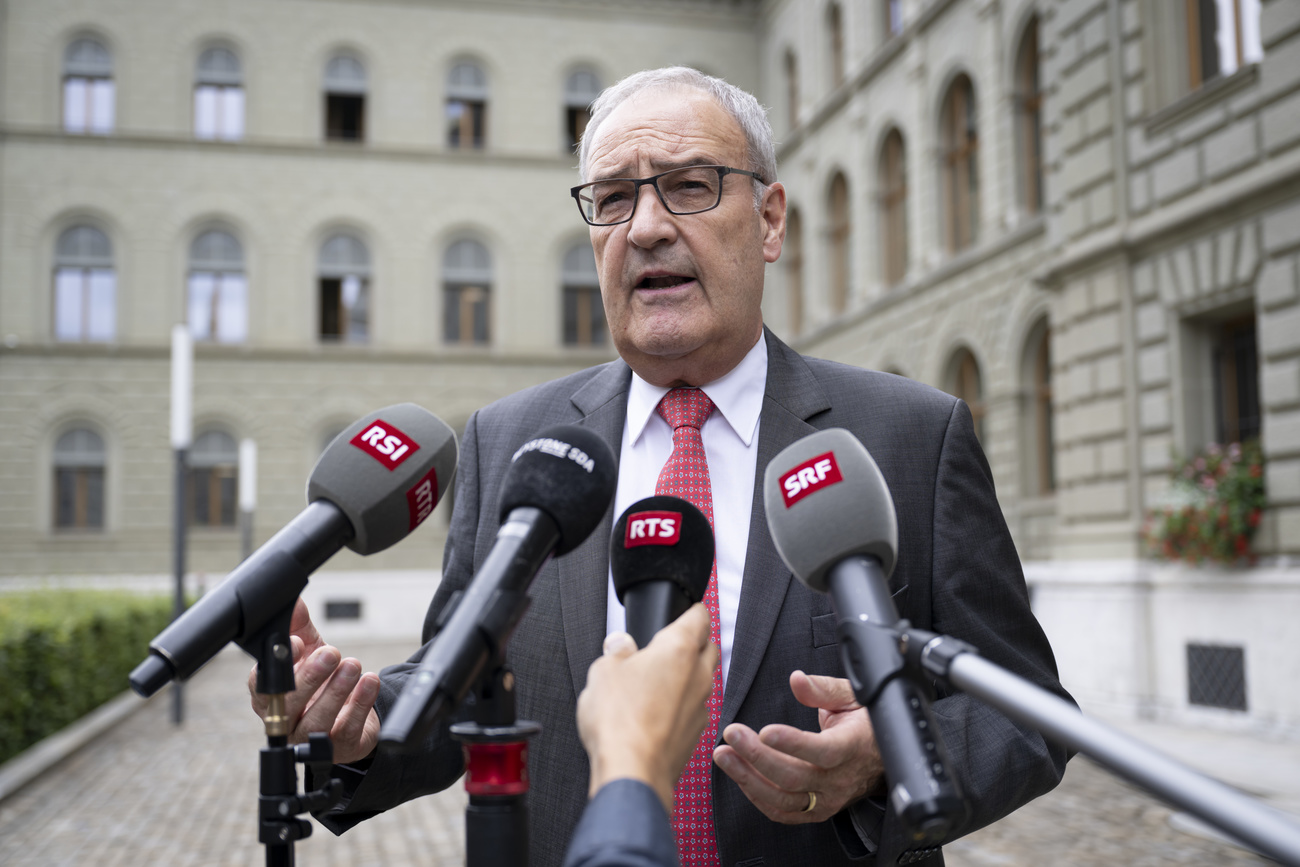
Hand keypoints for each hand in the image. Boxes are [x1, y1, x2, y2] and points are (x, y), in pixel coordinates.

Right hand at [247, 598, 380, 764]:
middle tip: (332, 653)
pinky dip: (360, 704)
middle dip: (310, 677)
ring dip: (336, 692)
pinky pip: (347, 730)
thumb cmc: (321, 681)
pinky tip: (369, 682)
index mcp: (269, 698)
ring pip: (317, 722)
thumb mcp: (310, 651)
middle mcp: (284, 722)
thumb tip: (294, 600)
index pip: (262, 685)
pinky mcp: (340, 749)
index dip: (278, 667)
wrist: (352, 712)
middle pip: (288, 705)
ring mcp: (310, 740)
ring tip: (353, 666)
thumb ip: (299, 627)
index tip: (297, 645)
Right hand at [576, 603, 718, 811]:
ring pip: (704, 680)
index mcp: (679, 649)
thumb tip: (620, 644)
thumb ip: (616, 652)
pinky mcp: (696, 733)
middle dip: (697, 640)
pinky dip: (683, 703)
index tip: (690, 608)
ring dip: (689, 674)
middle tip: (677, 640)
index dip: (693, 609)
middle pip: (708, 648)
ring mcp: (701, 706)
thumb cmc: (620, 720)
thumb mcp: (604, 672)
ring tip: (663, 677)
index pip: (699, 617)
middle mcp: (698, 675)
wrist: (634, 771)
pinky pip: (695, 708)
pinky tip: (661, 710)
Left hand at [713, 671, 883, 822]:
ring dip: (748, 778)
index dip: (793, 744)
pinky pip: (782, 812)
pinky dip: (756, 796)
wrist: (881, 759)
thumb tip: (796, 680)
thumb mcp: (853, 697)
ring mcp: (827, 800)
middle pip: (794, 777)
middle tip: (731, 734)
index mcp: (852, 747)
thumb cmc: (867, 724)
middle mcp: (839, 780)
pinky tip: (740, 775)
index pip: (823, 751)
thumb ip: (823, 689)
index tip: (765, 731)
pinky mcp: (815, 811)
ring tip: (724, 755)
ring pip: (783, 799)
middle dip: (757, 756)